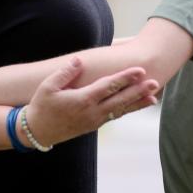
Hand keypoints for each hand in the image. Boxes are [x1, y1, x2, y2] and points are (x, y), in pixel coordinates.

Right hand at [22, 56, 159, 147]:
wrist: (37, 132)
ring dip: (137, 103)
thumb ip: (65, 73)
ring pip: (121, 110)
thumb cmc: (41, 106)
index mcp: (82, 100)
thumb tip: (80, 60)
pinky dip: (128, 110)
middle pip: (120, 100)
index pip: (108, 87)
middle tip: (155, 83)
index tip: (140, 70)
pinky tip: (137, 105)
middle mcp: (92, 112)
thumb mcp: (48, 87)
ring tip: (154, 97)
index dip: (125, 78)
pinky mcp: (94, 125)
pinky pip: (115, 116)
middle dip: (139, 91)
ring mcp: (95, 120)